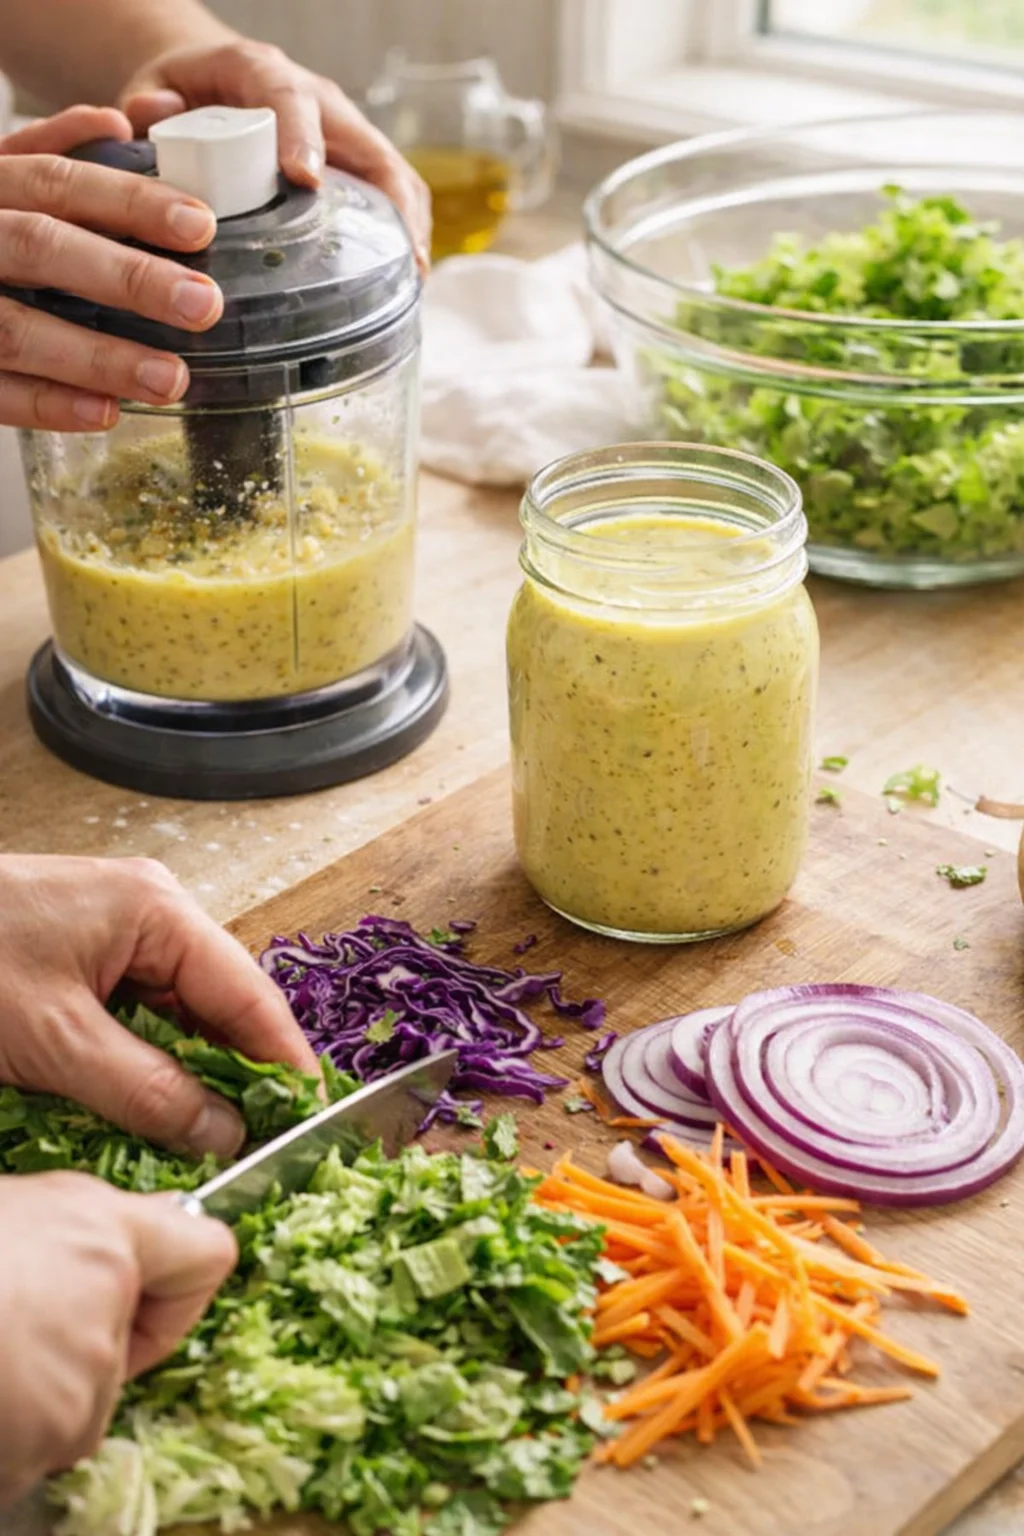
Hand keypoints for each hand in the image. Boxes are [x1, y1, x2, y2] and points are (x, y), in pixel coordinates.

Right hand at [0, 104, 221, 431]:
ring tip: (170, 379)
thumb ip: (44, 150)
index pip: (56, 181)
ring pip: (17, 328)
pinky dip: (48, 405)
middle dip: (127, 277)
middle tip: (201, 304)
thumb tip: (115, 124)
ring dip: (99, 356)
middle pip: (41, 247)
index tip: (199, 225)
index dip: (128, 200)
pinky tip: (105, 412)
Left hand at [0, 853, 319, 1158]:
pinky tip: (156, 1101)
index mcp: (157, 908)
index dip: (284, 1060)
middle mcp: (151, 909)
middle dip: (240, 1071)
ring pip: (182, 1008)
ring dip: (195, 1069)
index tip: (309, 1120)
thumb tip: (222, 1133)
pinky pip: (143, 1008)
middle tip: (258, 1142)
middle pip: (222, 1000)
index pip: (248, 993)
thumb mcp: (55, 1041)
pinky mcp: (86, 950)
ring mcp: (118, 926)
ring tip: (214, 1133)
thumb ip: (148, 1090)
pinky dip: (153, 1055)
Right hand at [0, 1171, 235, 1504]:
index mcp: (101, 1237)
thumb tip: (113, 1230)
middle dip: (80, 1335)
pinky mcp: (38, 1453)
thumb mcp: (5, 1200)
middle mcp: (106, 1315)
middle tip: (8, 1315)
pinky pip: (36, 1449)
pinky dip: (9, 1433)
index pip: (205, 1253)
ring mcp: (75, 1395)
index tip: (149, 1278)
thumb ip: (70, 1219)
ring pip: (78, 1400)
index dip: (178, 1270)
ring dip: (36, 1389)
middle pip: (127, 1339)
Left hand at [118, 40, 431, 270]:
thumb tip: (149, 116)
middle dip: (387, 198)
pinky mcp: (354, 163)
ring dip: (408, 224)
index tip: (306, 178)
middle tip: (398, 252)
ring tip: (413, 277)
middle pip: (367, 144)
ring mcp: (341, 132)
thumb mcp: (155, 86)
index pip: (288, 97)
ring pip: (391, 173)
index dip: (302, 137)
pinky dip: (402, 233)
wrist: (208, 80)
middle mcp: (314, 98)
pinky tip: (405, 278)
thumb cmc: (183, 92)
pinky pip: (391, 194)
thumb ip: (147, 101)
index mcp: (262, 73)